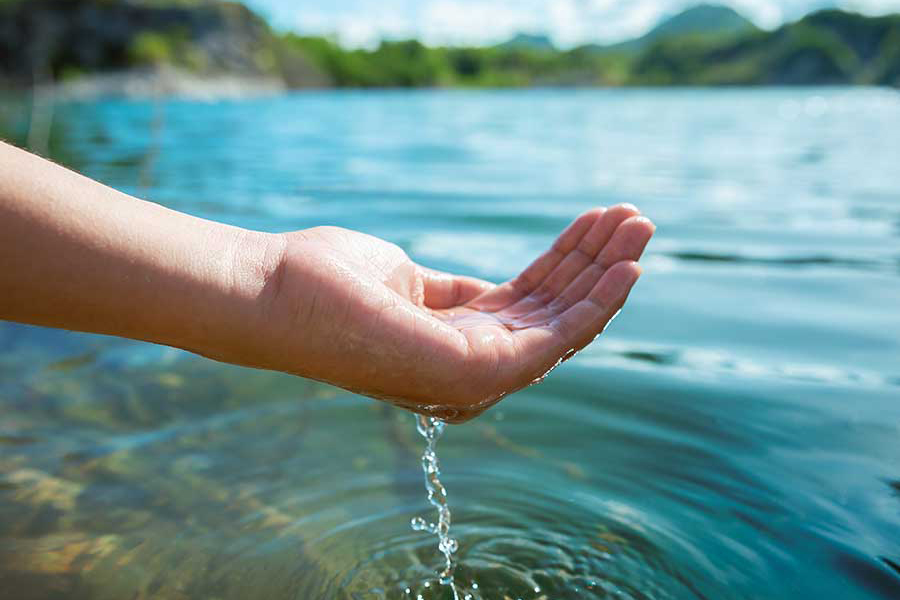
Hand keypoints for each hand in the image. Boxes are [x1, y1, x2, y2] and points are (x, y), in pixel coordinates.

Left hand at [246, 205, 653, 422]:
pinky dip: (597, 300)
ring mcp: (476, 375)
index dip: (566, 264)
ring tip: (640, 224)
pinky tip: (625, 264)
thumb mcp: (408, 281)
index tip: (596, 223)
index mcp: (454, 345)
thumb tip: (492, 291)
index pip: (528, 306)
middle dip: (597, 263)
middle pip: (553, 311)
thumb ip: (455, 295)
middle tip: (634, 217)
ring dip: (607, 272)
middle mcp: (472, 367)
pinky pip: (558, 336)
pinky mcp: (479, 371)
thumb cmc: (325, 282)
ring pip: (564, 322)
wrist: (273, 292)